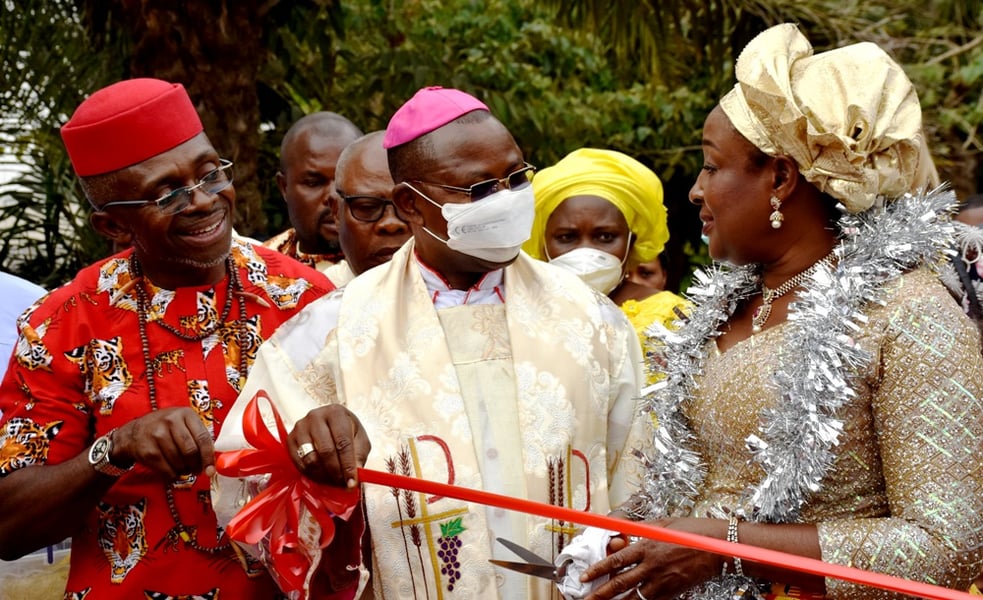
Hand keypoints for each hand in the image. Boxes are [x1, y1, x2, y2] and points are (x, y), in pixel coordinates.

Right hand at [112, 407, 215, 479]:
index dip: (208, 456)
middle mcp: (171, 421)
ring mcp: (157, 435)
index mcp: (185, 414)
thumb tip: (212, 461)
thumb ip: (198, 436)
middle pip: (191, 451)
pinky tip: (173, 472)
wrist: (134, 432)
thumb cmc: (165, 428)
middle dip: (196, 465)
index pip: (203, 437)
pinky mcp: (148, 451)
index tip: (211, 469)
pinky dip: (173, 475)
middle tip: (196, 470)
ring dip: (184, 470)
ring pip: (179, 462)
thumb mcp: (183, 423)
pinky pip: (167, 470)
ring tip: (184, 468)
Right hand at [287, 404, 370, 487]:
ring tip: (334, 482)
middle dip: (336, 473)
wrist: (329, 423)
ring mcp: (301, 427)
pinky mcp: (290, 439)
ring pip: (311, 459)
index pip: (343, 442)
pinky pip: (299, 464)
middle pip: (326, 451)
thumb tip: (355, 474)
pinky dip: (311, 475)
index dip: (348, 465)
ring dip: (324, 476)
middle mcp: (316, 417)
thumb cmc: (346, 430)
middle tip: (343, 484)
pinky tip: (322, 477)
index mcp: (336, 413)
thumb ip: (359, 455)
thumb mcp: (359, 438)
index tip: (352, 482)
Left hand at [583, 518, 720, 599]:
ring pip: (633, 598)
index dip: (598, 569)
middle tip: (586, 599)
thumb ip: (641, 529)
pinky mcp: (672, 593)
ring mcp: (662, 582)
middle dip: (600, 593)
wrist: (717, 548)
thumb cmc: (692, 533)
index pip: (616, 560)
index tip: (584, 576)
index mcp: (646, 546)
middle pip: (620, 583)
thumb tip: (622, 529)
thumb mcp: (663, 525)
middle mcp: (651, 566)